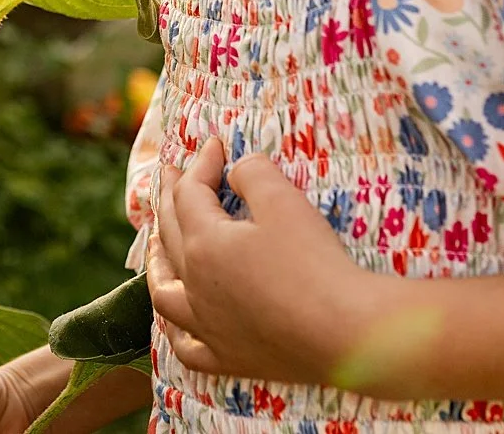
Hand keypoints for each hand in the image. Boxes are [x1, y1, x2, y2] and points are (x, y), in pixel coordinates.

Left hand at [148, 140, 386, 386]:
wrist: (346, 334)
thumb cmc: (315, 264)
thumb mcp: (284, 201)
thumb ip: (253, 173)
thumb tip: (236, 170)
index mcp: (204, 244)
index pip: (190, 193)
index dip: (200, 164)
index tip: (213, 145)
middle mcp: (195, 286)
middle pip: (170, 234)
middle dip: (169, 197)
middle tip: (169, 174)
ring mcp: (208, 327)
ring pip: (165, 293)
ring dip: (158, 262)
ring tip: (157, 245)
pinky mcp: (229, 358)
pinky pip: (187, 346)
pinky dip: (176, 330)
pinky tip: (179, 323)